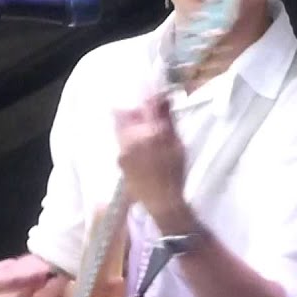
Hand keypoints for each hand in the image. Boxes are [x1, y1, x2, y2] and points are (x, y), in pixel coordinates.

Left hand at [112, 93, 195, 233]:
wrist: (162, 201)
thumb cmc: (175, 172)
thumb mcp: (177, 145)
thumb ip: (167, 120)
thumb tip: (163, 98)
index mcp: (148, 133)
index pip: (144, 105)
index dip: (147, 98)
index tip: (152, 95)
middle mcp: (130, 140)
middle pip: (123, 115)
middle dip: (134, 112)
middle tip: (147, 116)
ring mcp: (122, 151)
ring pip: (120, 129)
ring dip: (131, 126)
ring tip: (146, 134)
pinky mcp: (119, 161)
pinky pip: (121, 143)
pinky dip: (130, 141)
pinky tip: (142, 150)